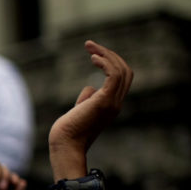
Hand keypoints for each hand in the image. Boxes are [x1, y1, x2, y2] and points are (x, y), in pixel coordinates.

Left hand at [48, 41, 132, 159]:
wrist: (65, 145)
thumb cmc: (68, 130)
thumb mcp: (81, 110)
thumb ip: (88, 98)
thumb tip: (90, 88)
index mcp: (112, 104)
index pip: (122, 78)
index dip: (111, 62)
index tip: (94, 53)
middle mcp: (116, 103)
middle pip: (125, 71)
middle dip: (110, 54)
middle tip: (89, 45)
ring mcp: (113, 102)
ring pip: (121, 70)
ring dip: (106, 54)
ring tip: (89, 47)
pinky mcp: (105, 101)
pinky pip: (114, 75)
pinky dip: (106, 63)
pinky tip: (93, 57)